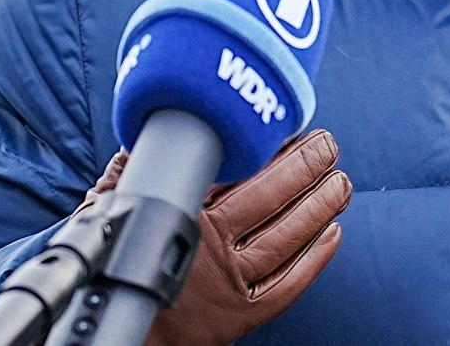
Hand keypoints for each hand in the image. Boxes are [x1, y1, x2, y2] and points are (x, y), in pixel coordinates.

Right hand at [83, 129, 350, 345]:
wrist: (125, 331)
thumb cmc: (116, 262)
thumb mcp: (109, 208)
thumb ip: (131, 168)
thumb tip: (150, 131)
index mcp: (185, 216)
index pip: (238, 173)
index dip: (267, 149)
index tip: (285, 125)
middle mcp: (212, 249)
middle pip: (270, 200)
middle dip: (304, 167)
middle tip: (327, 144)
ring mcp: (231, 283)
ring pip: (287, 238)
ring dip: (319, 206)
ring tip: (339, 182)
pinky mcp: (244, 313)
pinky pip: (289, 284)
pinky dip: (315, 258)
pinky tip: (331, 233)